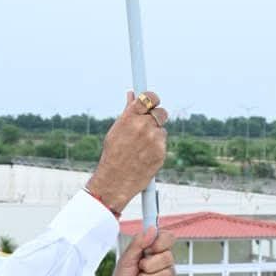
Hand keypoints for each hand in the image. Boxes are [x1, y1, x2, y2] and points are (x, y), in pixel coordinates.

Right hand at [88, 91, 167, 214]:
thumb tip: (131, 94)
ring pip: (162, 130)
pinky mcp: (161, 151)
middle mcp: (143, 125)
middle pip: (161, 112)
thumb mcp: (116, 130)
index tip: (152, 102)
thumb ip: (127, 112)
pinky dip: (156, 148)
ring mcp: (153, 139)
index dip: (153, 99)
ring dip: (155, 135)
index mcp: (130, 117)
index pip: (149, 97)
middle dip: (157, 117)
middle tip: (149, 124)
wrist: (115, 181)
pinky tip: (144, 156)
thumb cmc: (113, 154)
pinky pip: (162, 144)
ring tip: (141, 148)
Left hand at [102, 223, 177, 275]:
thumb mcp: (126, 259)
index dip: (160, 242)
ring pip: (167, 273)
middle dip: (148, 265)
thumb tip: (152, 229)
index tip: (149, 248)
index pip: (168, 238)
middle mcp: (163, 262)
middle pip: (168, 256)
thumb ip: (138, 243)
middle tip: (139, 270)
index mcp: (154, 250)